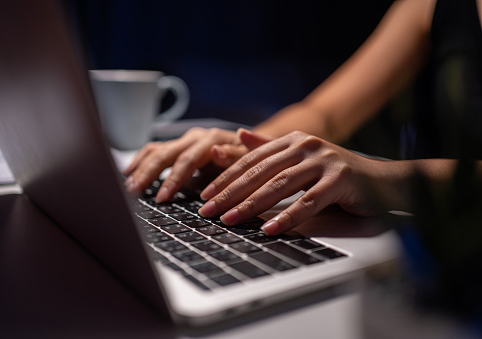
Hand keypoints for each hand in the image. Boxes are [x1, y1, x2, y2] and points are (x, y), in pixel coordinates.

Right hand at [123, 127, 269, 202]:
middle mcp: (195, 137)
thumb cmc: (252, 157)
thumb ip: (234, 156)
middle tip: (135, 193)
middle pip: (165, 154)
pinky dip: (141, 159)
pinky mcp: (179, 145)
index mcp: (212, 139)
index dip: (173, 180)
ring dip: (140, 168)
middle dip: (148, 174)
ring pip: (156, 150)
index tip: (161, 198)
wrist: (252, 146)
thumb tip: (216, 151)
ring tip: (129, 187)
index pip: (186, 160)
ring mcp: (185, 140)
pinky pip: (155, 150)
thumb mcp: (250, 159)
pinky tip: (129, 172)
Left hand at [199, 130, 390, 235]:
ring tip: (230, 220)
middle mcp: (307, 145)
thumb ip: (270, 147)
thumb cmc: (337, 173)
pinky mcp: (340, 180)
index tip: (206, 194)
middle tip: (208, 210)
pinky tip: (269, 230)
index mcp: (294, 140)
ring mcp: (324, 161)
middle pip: (261, 172)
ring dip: (251, 205)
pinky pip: (308, 202)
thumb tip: (239, 134)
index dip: (226, 177)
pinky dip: (287, 217)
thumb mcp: (301, 157)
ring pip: (280, 185)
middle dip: (230, 193)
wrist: (382, 181)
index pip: (252, 160)